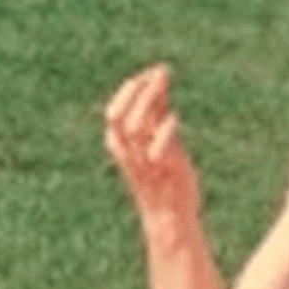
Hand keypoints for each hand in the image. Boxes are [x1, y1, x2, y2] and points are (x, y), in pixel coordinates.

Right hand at [103, 64, 202, 237]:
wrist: (170, 216)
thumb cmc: (164, 175)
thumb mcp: (157, 137)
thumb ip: (156, 111)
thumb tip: (160, 75)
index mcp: (123, 148)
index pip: (114, 115)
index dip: (129, 91)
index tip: (150, 72)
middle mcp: (131, 154)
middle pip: (120, 118)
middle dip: (136, 92)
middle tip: (158, 73)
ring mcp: (147, 162)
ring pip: (136, 128)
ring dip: (150, 100)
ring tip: (166, 82)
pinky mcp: (167, 170)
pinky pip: (159, 148)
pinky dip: (165, 131)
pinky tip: (174, 117)